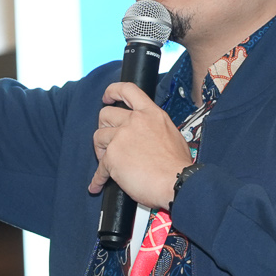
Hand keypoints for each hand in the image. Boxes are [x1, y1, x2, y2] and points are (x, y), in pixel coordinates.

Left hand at [88, 83, 192, 209]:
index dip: (113, 91)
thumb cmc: (177, 165)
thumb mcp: (172, 134)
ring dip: (100, 151)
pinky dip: (98, 179)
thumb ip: (154, 128)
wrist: (177, 182)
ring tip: (107, 162)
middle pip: (105, 114)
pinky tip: (98, 185)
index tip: (107, 97)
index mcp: (151, 114)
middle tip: (108, 138)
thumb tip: (147, 135)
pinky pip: (99, 168)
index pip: (128, 90)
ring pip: (98, 138)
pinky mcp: (112, 157)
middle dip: (103, 126)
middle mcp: (134, 122)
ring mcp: (121, 138)